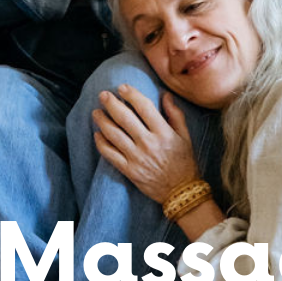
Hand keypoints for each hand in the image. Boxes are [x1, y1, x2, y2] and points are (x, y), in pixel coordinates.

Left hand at [93, 85, 198, 202]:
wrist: (181, 192)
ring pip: (114, 135)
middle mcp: (148, 143)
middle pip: (124, 118)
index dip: (131, 94)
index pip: (144, 107)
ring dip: (102, 121)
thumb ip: (175, 114)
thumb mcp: (185, 136)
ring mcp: (137, 157)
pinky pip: (110, 155)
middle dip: (111, 103)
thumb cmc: (185, 162)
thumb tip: (165, 95)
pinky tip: (97, 134)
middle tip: (102, 95)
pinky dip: (101, 143)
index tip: (122, 87)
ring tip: (96, 112)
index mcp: (163, 132)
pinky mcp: (129, 170)